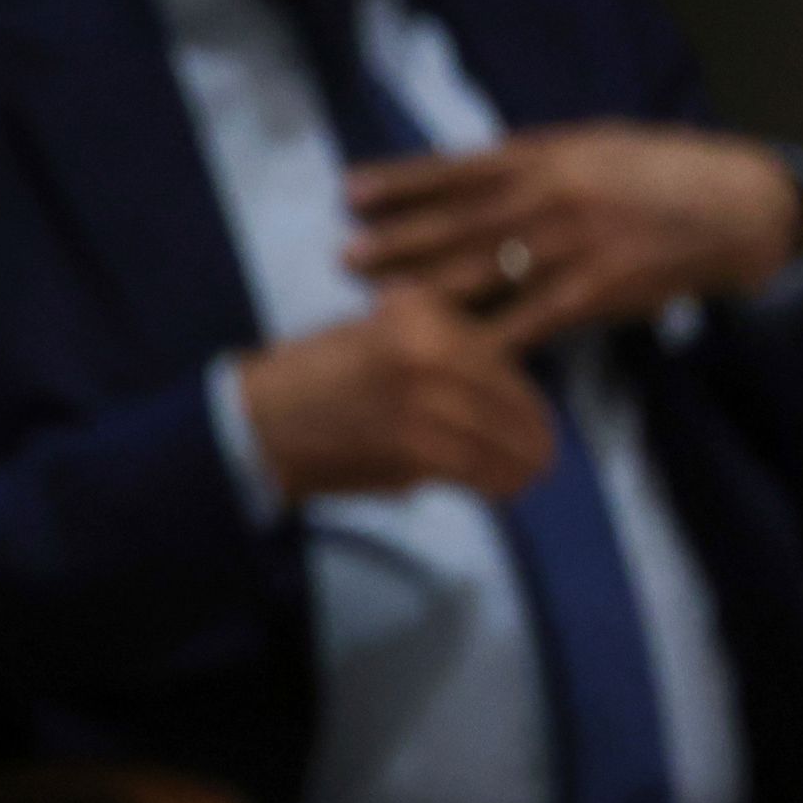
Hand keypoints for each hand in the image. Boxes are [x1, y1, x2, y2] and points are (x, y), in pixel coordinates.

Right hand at [237, 285, 556, 503]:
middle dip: (533, 430)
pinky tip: (503, 489)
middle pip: (508, 396)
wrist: (256, 419)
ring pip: (500, 435)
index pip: (497, 357)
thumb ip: (436, 349)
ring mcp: (422, 396)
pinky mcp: (413, 444)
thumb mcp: (375, 332)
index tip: (533, 414)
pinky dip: (496, 481)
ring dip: (522, 461)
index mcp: (420, 313)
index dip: (523, 393)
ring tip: (530, 475)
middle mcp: (427, 347)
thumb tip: (500, 390)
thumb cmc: (312, 377)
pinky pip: (475, 466)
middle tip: (545, 452)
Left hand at [343, 123, 802, 347]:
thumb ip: (526, 163)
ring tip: (376, 298)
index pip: (457, 168)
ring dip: (425, 287)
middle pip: (458, 222)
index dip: (401, 183)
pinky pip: (533, 318)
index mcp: (546, 154)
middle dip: (398, 241)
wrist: (737, 206)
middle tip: (344, 257)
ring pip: (484, 270)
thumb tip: (458, 176)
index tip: (349, 193)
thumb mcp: (589, 146)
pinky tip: (452, 349)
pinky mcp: (598, 289)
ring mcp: (574, 244)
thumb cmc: (657, 171)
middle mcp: (553, 196)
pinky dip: (491, 335)